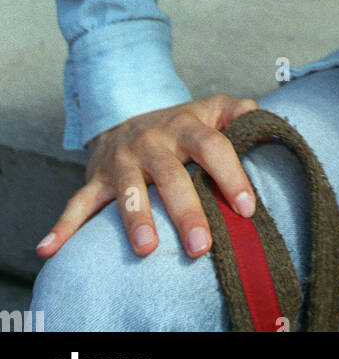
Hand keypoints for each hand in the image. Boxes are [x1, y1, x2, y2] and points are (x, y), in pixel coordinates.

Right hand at [35, 94, 259, 260]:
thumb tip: (269, 120)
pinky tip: (49, 248)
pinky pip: (78, 203)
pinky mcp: (97, 178)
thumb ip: (241, 113)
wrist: (127, 114)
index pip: (213, 147)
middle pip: (172, 175)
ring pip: (128, 190)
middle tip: (202, 245)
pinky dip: (63, 227)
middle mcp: (154, 140)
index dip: (231, 175)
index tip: (247, 208)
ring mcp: (123, 160)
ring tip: (147, 249)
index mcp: (187, 126)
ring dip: (136, 219)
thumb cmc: (182, 124)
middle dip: (186, 210)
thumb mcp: (211, 109)